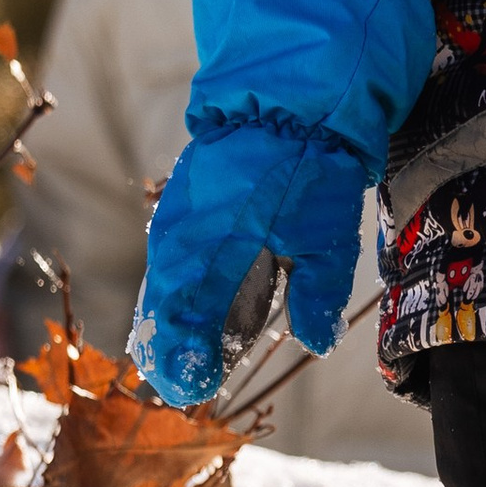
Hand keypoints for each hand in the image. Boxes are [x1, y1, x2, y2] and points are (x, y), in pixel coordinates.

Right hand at [130, 115, 367, 404]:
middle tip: (187, 384)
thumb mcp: (325, 239)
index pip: (180, 329)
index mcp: (206, 257)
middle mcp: (179, 243)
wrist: (287, 96)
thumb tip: (314, 341)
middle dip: (171, 350)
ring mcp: (176, 221)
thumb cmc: (308, 169)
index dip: (185, 365)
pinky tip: (198, 303)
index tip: (196, 390)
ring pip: (162, 287)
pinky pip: (170, 260)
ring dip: (174, 322)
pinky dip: (180, 289)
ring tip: (190, 352)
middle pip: (160, 312)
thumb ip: (316, 295)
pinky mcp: (183, 204)